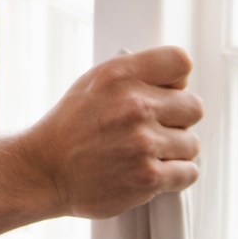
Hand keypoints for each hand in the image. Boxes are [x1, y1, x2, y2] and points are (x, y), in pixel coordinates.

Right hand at [17, 46, 203, 218]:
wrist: (43, 170)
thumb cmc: (69, 129)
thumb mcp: (92, 83)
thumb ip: (135, 76)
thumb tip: (179, 84)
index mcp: (118, 75)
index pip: (180, 62)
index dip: (176, 82)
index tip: (165, 95)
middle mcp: (133, 104)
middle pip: (194, 107)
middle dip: (176, 120)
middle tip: (150, 129)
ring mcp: (142, 142)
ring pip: (191, 143)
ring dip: (171, 151)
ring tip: (141, 153)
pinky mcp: (148, 176)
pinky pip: (188, 172)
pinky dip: (172, 176)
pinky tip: (146, 170)